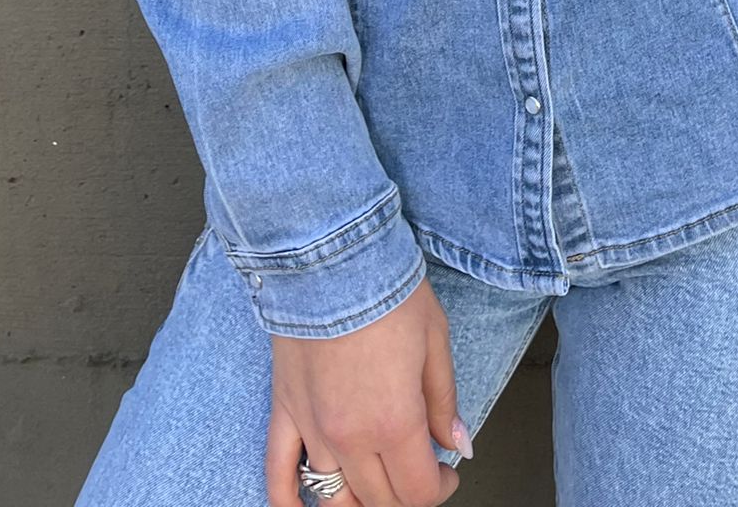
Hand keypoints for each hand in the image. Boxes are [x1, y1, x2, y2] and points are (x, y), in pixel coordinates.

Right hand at [265, 275, 466, 506]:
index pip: (418, 492)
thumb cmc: (386, 290)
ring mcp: (313, 428)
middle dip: (407, 495)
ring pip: (335, 499)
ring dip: (360, 501)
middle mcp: (351, 437)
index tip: (448, 469)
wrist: (332, 256)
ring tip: (378, 484)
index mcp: (395, 421)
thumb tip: (457, 442)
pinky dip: (290, 503)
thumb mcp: (434, 340)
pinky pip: (279, 474)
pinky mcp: (285, 411)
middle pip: (380, 501)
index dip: (440, 488)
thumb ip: (444, 401)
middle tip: (421, 470)